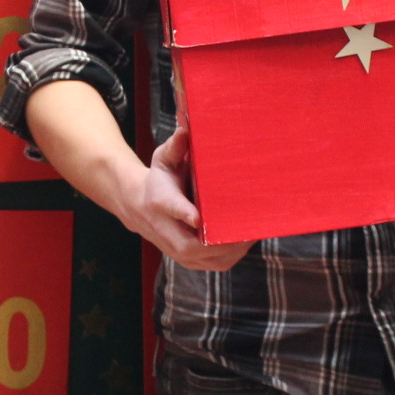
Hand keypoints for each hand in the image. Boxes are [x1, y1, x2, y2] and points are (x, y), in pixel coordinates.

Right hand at [117, 131, 252, 272]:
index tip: (197, 217)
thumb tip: (186, 130)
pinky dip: (234, 255)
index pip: (172, 209)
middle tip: (249, 227)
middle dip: (223, 240)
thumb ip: (175, 147)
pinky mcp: (189, 261)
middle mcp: (167, 232)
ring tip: (255, 232)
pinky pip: (216, 264)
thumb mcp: (163, 159)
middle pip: (194, 246)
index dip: (185, 214)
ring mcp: (178, 251)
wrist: (139, 208)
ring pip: (209, 260)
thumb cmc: (160, 180)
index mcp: (161, 201)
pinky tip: (248, 240)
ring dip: (234, 249)